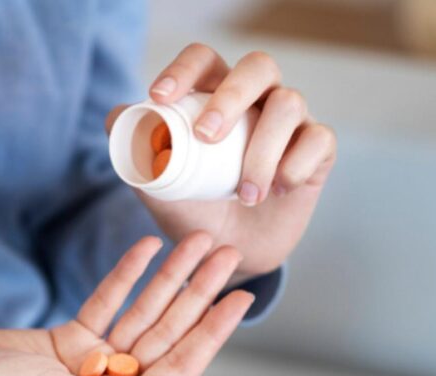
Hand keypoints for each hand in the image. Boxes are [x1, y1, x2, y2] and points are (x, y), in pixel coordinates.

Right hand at [0, 233, 252, 375]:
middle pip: (165, 336)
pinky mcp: (67, 342)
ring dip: (168, 279)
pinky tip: (146, 248)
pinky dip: (125, 276)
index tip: (240, 298)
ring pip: (141, 315)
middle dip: (197, 295)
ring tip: (194, 242)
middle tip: (226, 254)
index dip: (211, 332)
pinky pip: (106, 303)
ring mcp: (89, 366)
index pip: (178, 370)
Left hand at [106, 44, 336, 278]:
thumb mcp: (158, 187)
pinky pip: (319, 140)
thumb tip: (116, 118)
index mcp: (213, 94)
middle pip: (257, 67)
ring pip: (288, 104)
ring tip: (244, 195)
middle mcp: (256, 98)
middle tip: (206, 136)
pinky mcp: (318, 150)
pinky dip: (296, 165)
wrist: (229, 254)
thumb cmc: (193, 211)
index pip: (204, 60)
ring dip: (262, 149)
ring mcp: (291, 122)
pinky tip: (277, 190)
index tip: (160, 98)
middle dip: (230, 96)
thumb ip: (135, 152)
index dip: (184, 70)